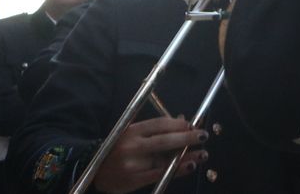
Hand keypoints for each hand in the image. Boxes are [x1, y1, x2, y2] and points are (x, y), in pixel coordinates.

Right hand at [92, 116, 207, 193]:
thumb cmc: (118, 149)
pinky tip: (190, 166)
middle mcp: (132, 146)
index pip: (160, 124)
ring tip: (203, 154)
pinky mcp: (133, 179)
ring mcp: (132, 164)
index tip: (193, 125)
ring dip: (187, 156)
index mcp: (131, 131)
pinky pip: (160, 174)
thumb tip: (183, 121)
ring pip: (165, 159)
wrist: (95, 171)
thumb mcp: (132, 134)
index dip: (179, 124)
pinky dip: (178, 170)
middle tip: (204, 136)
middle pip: (165, 140)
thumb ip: (155, 129)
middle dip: (187, 137)